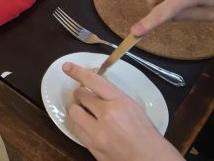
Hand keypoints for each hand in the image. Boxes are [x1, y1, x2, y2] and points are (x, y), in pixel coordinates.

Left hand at [62, 63, 181, 160]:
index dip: (77, 72)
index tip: (67, 66)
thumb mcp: (133, 107)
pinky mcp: (92, 148)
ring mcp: (98, 134)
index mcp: (120, 102)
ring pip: (74, 113)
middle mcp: (107, 116)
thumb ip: (113, 96)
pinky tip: (92, 128)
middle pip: (80, 96)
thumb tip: (94, 87)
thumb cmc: (146, 133)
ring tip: (90, 115)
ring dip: (80, 111)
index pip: (93, 81)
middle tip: (88, 99)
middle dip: (82, 95)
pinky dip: (82, 127)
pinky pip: (78, 131)